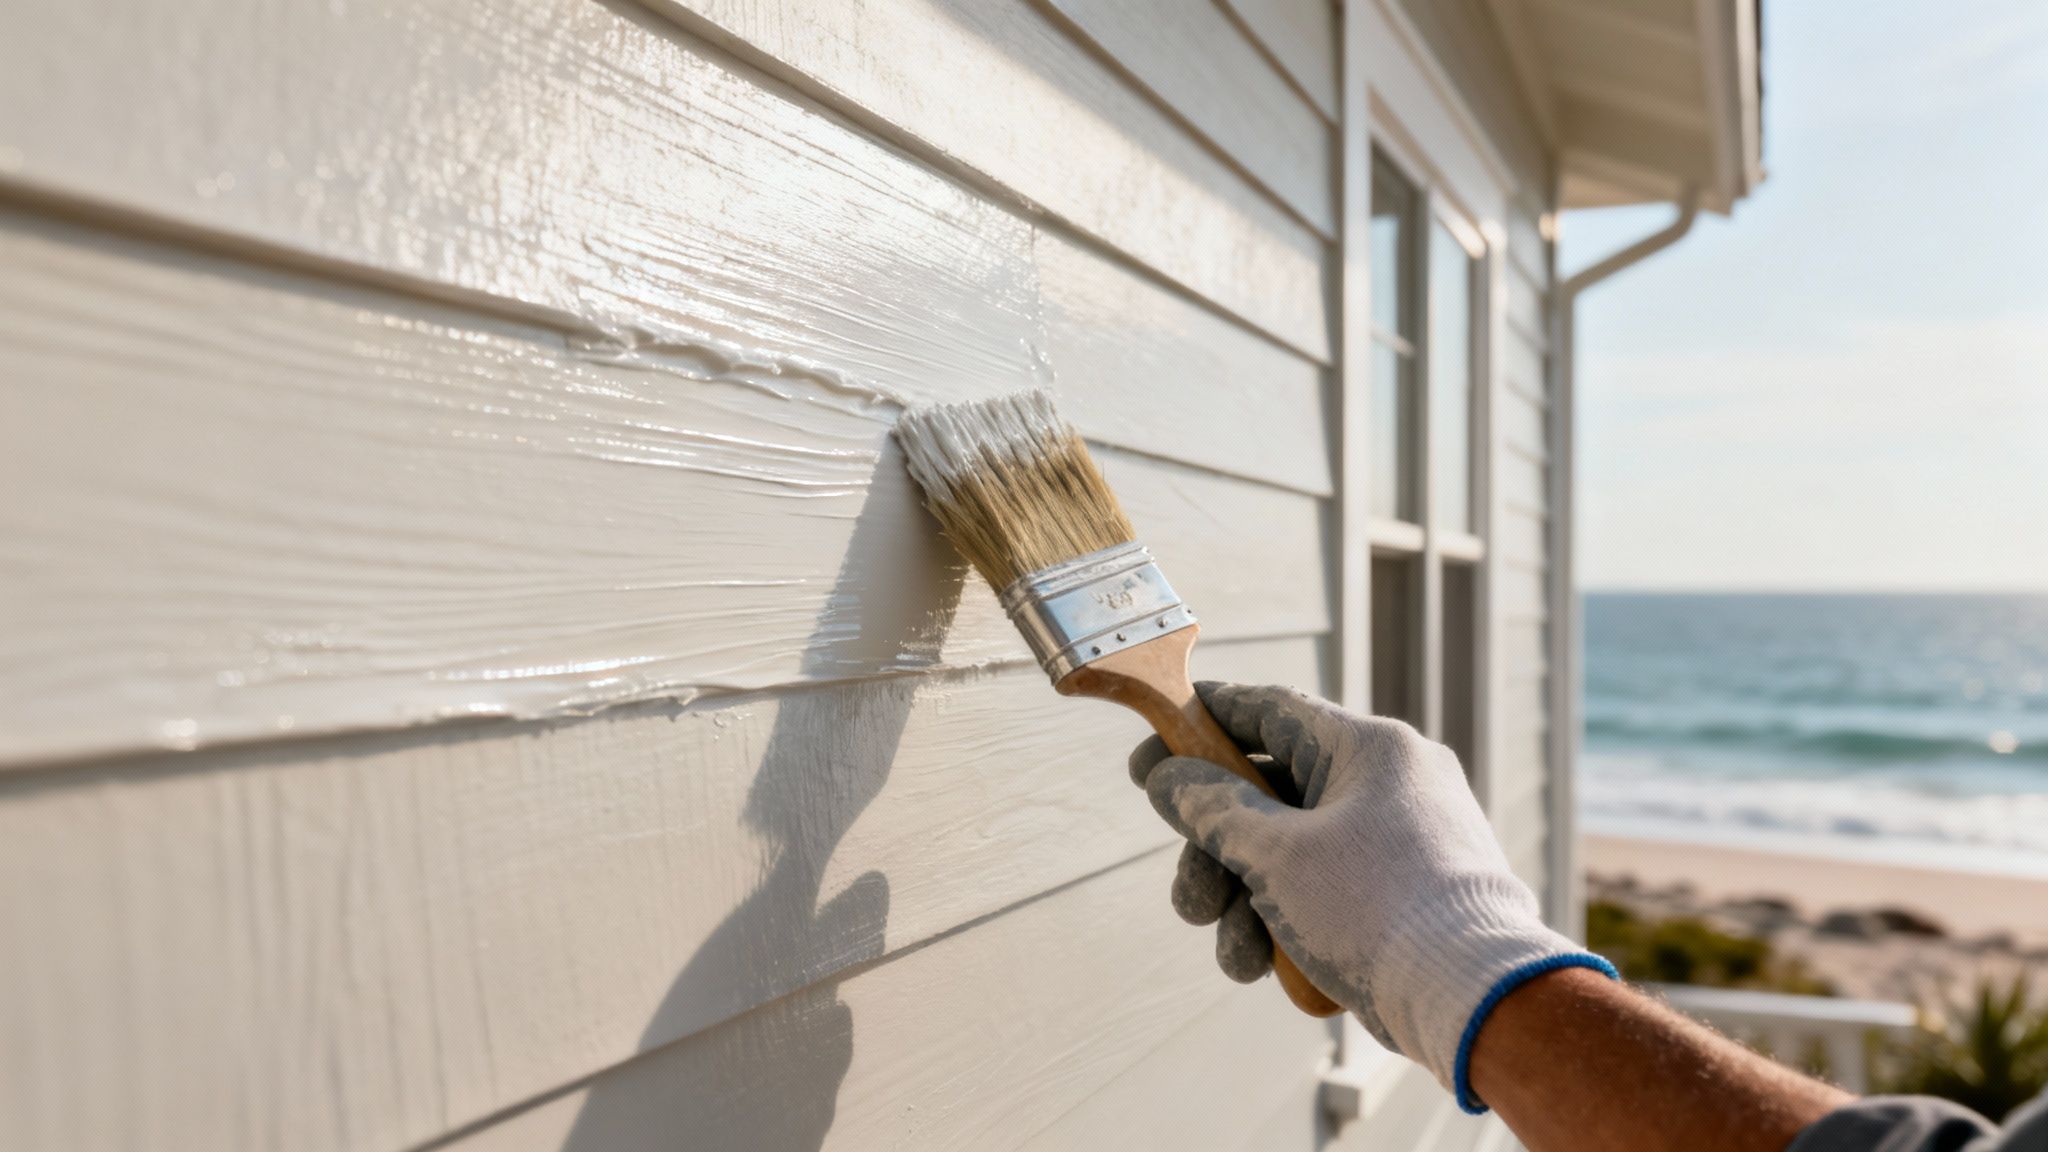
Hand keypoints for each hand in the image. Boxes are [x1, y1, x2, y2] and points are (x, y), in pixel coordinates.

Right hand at [1128, 682, 1612, 1110]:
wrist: (1477, 998)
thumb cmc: (1378, 911)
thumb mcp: (1276, 855)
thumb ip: (1212, 808)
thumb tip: (1167, 776)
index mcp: (1369, 747)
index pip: (1268, 710)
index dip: (1201, 723)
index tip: (1150, 745)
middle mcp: (1390, 782)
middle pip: (1271, 796)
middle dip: (1218, 856)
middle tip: (1190, 904)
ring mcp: (1402, 838)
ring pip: (1294, 852)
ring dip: (1248, 904)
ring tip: (1237, 959)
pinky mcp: (1408, 890)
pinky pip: (1329, 888)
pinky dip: (1291, 921)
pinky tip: (1270, 968)